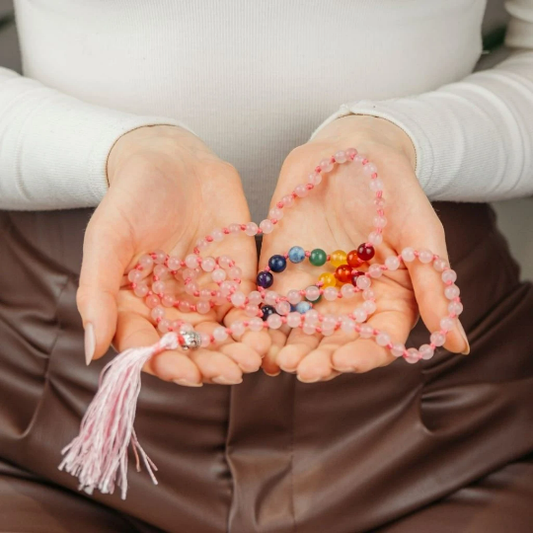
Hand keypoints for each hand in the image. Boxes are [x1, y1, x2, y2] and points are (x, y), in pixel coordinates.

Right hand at [77, 125, 269, 385]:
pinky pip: (247, 312)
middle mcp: (170, 310)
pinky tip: (267, 338)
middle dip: (209, 363)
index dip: (166, 362)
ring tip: (252, 360)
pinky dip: (257, 327)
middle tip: (229, 372)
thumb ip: (97, 292)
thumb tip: (91, 349)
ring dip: (236, 352)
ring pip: (220, 338)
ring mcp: (205, 298)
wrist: (175, 161)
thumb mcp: (107, 239)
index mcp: (134, 306)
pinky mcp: (236, 282)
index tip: (185, 371)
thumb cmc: (132, 197)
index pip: (147, 347)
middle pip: (189, 349)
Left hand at [260, 115, 468, 381]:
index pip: (376, 342)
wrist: (350, 153)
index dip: (361, 356)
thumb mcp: (420, 234)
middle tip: (299, 368)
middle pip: (333, 344)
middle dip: (317, 360)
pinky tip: (250, 335)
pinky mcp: (280, 275)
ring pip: (299, 332)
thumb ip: (434, 286)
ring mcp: (312, 292)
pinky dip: (260, 322)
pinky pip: (269, 305)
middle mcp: (349, 304)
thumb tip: (460, 344)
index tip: (342, 360)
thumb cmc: (394, 191)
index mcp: (387, 301)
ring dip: (286, 348)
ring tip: (274, 359)